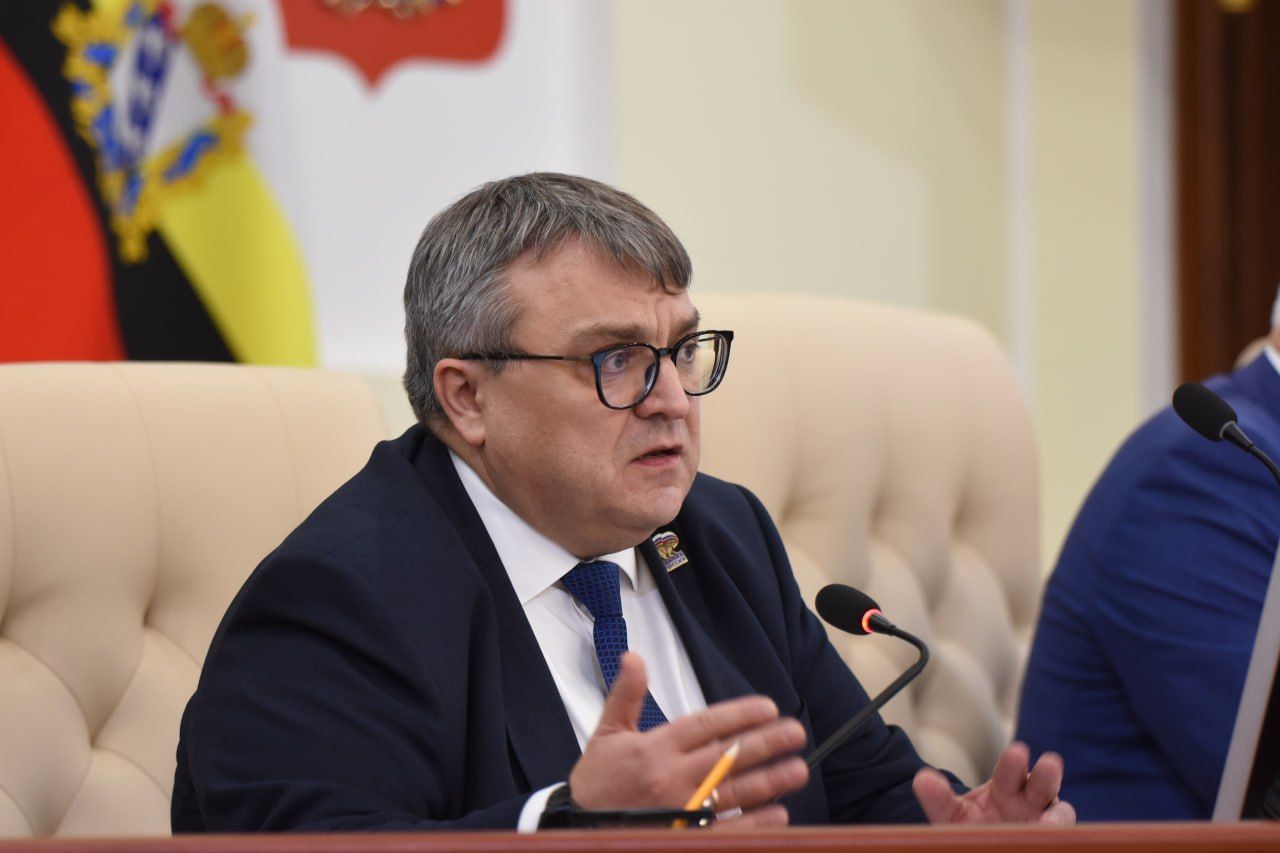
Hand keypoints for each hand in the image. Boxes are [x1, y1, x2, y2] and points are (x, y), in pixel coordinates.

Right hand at [568, 652, 808, 827]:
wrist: (580, 829)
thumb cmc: (596, 782)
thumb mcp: (607, 733)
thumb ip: (626, 694)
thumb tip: (634, 657)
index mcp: (654, 747)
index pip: (706, 725)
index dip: (739, 714)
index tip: (768, 707)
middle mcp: (670, 777)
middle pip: (728, 756)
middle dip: (766, 743)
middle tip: (795, 733)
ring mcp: (681, 810)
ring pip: (734, 792)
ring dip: (770, 781)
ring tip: (797, 769)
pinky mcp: (684, 836)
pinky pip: (726, 830)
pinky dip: (754, 823)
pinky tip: (778, 814)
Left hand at [912, 742, 1075, 824]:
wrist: (985, 845)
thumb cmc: (970, 828)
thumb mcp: (950, 815)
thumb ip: (939, 799)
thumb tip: (922, 779)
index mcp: (1006, 787)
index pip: (1011, 771)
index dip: (1014, 762)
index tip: (1017, 751)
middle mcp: (1030, 803)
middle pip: (1043, 784)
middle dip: (1047, 774)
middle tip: (1049, 764)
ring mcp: (1044, 823)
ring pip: (1061, 814)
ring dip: (1058, 816)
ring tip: (1048, 823)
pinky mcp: (1051, 840)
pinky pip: (1061, 838)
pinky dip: (1058, 837)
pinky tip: (1047, 836)